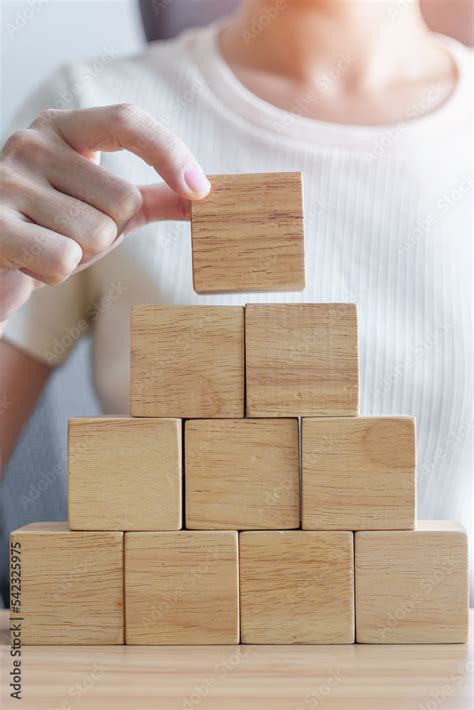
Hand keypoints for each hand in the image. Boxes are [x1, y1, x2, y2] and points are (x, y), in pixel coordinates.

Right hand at [0, 103, 210, 325]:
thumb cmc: (53, 228)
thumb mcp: (105, 207)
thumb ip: (152, 198)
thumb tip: (206, 197)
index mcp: (62, 128)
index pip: (126, 120)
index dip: (169, 152)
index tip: (200, 190)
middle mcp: (31, 144)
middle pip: (122, 200)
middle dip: (109, 233)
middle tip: (71, 232)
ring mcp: (7, 182)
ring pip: (96, 235)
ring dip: (83, 255)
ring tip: (50, 244)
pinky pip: (64, 259)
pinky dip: (57, 273)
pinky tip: (33, 261)